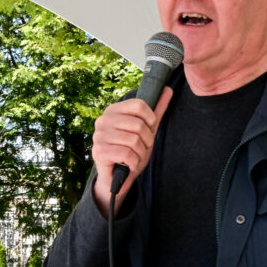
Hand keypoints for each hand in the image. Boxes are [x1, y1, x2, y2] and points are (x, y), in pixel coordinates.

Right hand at [91, 89, 172, 211]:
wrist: (118, 177)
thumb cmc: (131, 151)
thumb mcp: (147, 130)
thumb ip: (156, 110)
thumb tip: (168, 89)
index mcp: (113, 110)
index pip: (139, 105)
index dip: (150, 119)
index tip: (148, 130)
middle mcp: (103, 120)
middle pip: (138, 124)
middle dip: (146, 141)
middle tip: (140, 148)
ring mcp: (98, 136)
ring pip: (133, 140)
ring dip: (140, 154)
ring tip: (134, 157)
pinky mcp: (98, 151)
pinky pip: (126, 153)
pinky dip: (133, 162)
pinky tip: (129, 164)